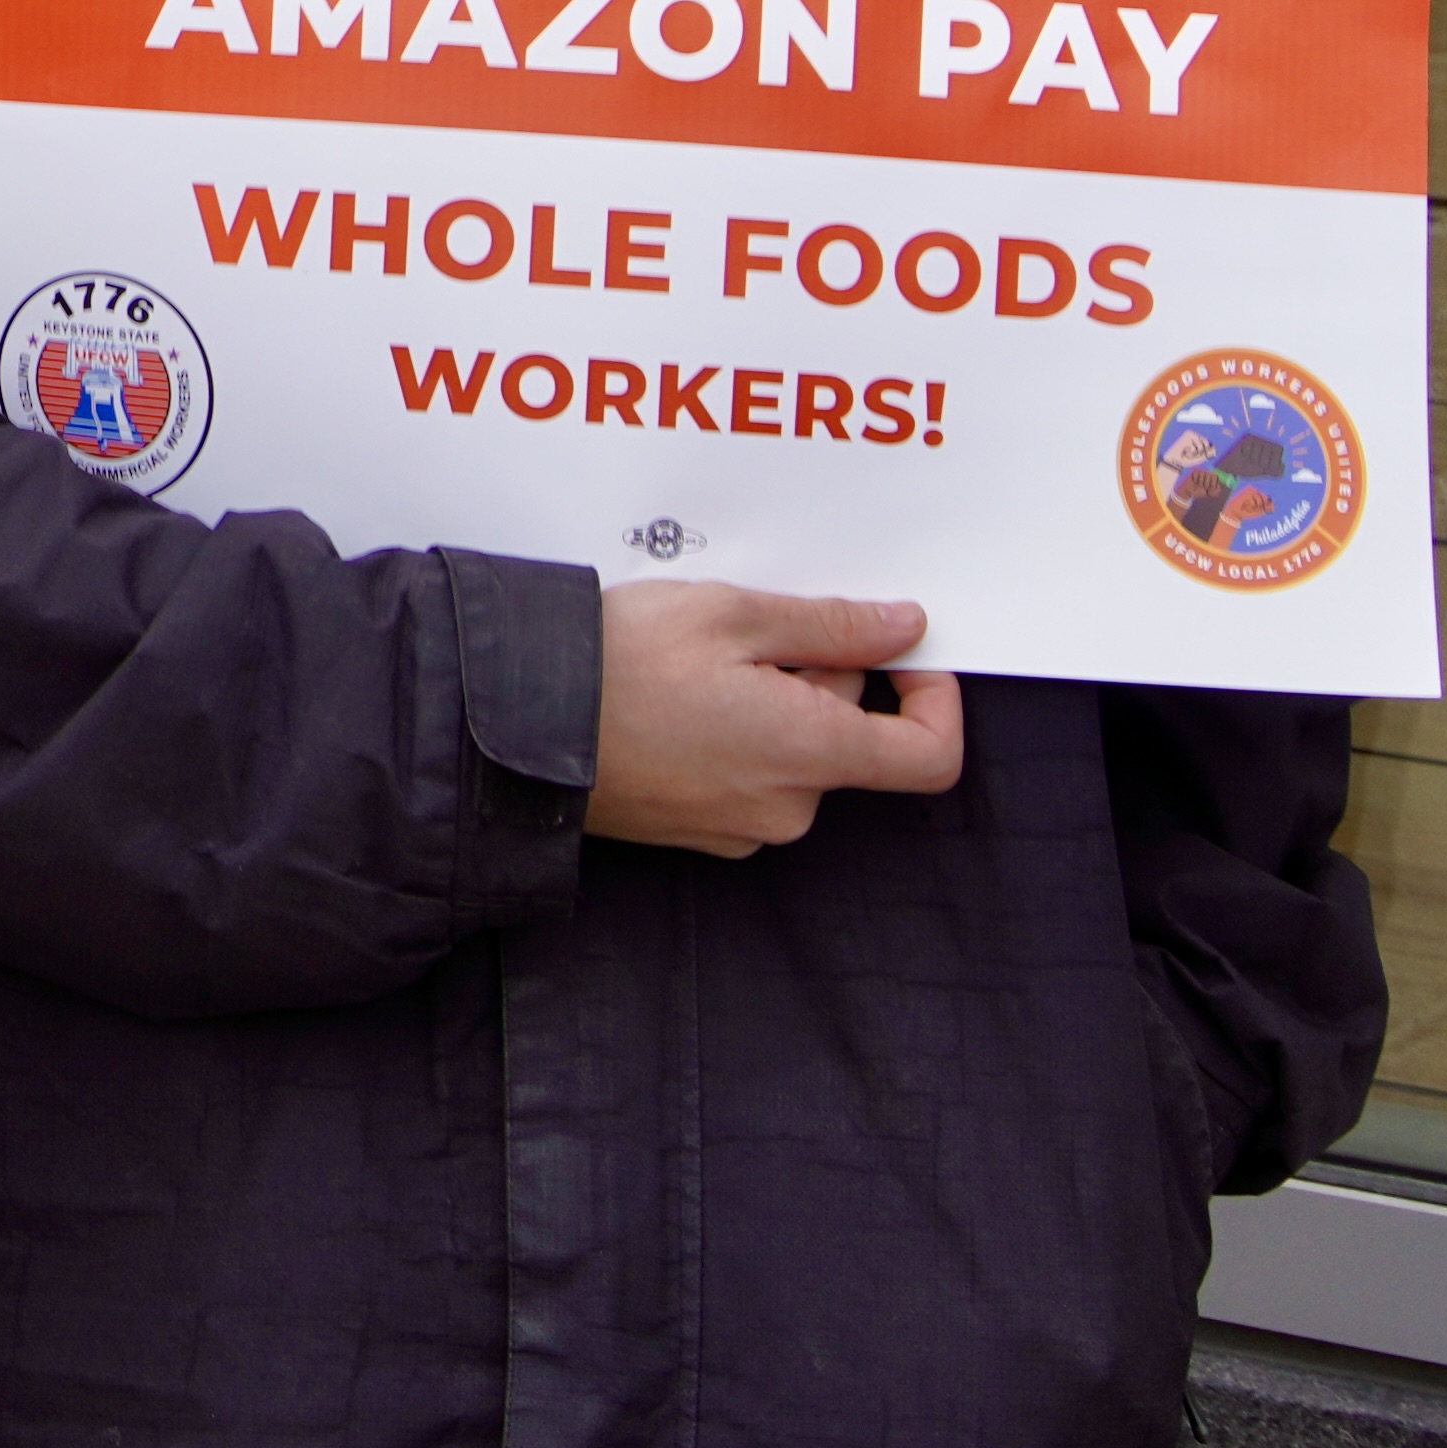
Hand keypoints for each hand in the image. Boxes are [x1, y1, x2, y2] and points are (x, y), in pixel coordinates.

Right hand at [576, 584, 962, 855]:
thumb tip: (904, 629)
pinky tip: (679, 697)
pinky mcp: (701, 832)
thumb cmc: (616, 665)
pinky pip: (751, 776)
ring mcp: (741, 828)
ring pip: (796, 753)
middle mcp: (787, 807)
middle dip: (820, 674)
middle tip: (751, 630)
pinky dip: (737, 733)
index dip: (934, 699)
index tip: (901, 653)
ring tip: (701, 661)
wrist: (512, 726)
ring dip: (774, 700)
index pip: (929, 756)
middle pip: (849, 736)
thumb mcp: (732, 614)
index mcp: (809, 753)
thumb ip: (833, 626)